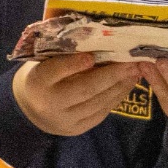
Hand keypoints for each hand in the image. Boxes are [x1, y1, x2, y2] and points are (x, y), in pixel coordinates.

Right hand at [11, 53, 143, 136]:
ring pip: (97, 102)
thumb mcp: (46, 62)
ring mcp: (65, 119)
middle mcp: (49, 103)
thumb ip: (64, 54)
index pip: (55, 71)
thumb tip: (97, 39)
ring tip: (135, 72)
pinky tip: (127, 84)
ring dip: (120, 86)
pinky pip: (101, 112)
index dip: (73, 64)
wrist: (32, 109)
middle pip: (83, 89)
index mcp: (37, 80)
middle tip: (132, 63)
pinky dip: (116, 97)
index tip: (91, 55)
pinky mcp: (77, 128)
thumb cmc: (45, 75)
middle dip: (111, 75)